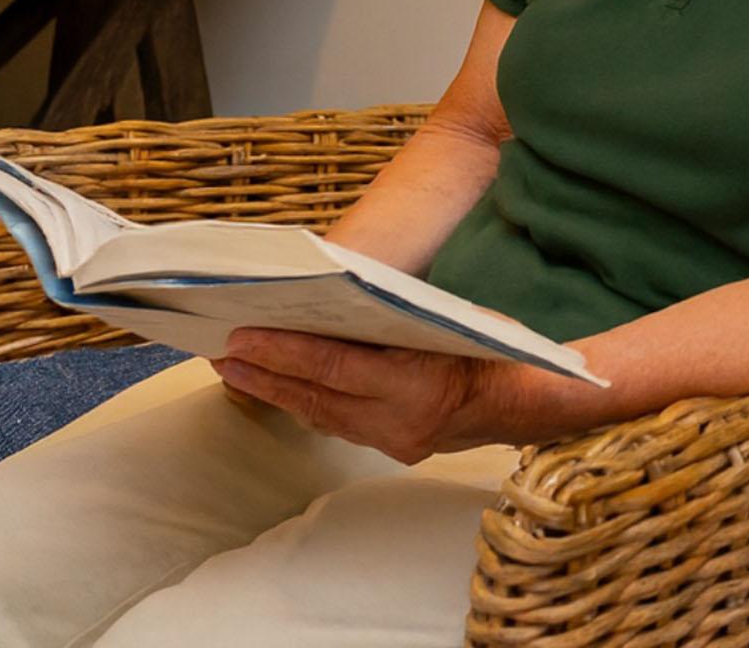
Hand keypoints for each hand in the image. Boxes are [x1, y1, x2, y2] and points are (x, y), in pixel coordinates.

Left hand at [213, 329, 508, 463]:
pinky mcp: (395, 449)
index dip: (283, 353)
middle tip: (219, 352)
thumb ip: (392, 318)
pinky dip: (306, 404)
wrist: (530, 401)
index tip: (241, 337)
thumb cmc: (492, 348)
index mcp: (417, 385)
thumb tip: (329, 299)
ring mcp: (397, 442)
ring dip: (274, 392)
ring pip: (321, 415)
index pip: (333, 367)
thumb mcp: (447, 319)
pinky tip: (280, 388)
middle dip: (263, 374)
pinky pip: (339, 425)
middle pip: (317, 397)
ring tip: (235, 369)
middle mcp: (401, 422)